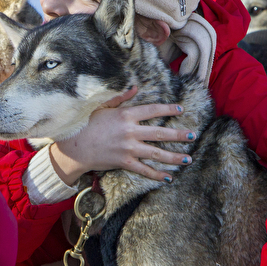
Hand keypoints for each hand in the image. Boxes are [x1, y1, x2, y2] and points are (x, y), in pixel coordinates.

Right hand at [48, 86, 194, 184]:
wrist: (74, 147)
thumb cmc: (86, 124)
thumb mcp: (102, 107)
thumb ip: (121, 98)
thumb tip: (135, 87)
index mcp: (126, 115)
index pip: (153, 110)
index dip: (168, 109)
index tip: (181, 109)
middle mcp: (130, 131)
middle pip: (160, 133)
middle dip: (179, 135)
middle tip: (193, 135)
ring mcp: (128, 148)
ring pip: (156, 153)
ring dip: (174, 157)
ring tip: (188, 158)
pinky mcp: (124, 162)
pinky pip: (144, 169)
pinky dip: (156, 174)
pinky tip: (168, 177)